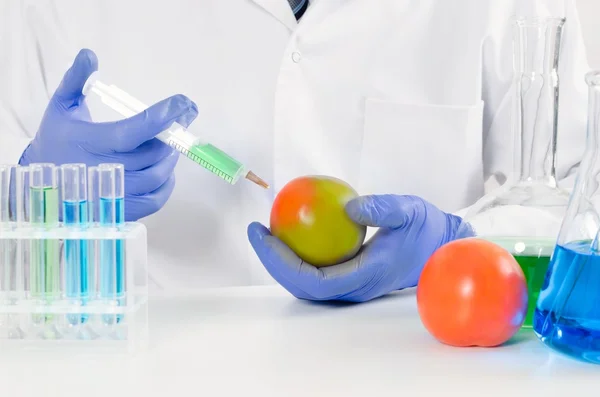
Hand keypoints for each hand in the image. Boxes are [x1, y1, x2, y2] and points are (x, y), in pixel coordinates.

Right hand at [18, 49, 198, 220]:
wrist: (42, 184)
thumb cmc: (56, 141)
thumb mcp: (61, 107)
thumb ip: (76, 80)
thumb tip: (90, 54)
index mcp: (93, 142)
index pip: (137, 130)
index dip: (164, 116)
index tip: (185, 103)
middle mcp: (107, 171)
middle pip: (154, 153)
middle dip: (173, 134)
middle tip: (182, 120)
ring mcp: (117, 194)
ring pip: (158, 175)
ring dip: (170, 157)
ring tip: (171, 143)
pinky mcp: (124, 211)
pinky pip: (157, 199)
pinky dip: (167, 183)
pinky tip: (164, 168)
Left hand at [248, 194, 471, 302]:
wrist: (441, 247)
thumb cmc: (425, 229)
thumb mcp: (408, 210)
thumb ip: (381, 209)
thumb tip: (347, 207)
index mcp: (366, 277)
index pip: (314, 280)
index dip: (283, 262)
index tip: (265, 235)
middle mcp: (354, 288)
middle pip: (302, 287)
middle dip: (273, 262)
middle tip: (257, 230)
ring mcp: (351, 285)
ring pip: (306, 282)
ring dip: (282, 261)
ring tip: (267, 231)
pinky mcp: (349, 276)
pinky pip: (316, 270)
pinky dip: (297, 255)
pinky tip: (291, 230)